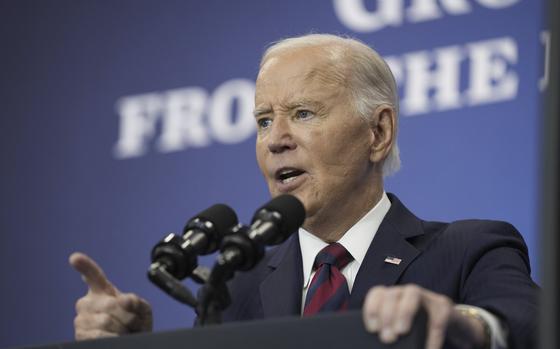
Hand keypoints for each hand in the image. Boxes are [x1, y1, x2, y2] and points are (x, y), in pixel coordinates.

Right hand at [69, 252, 152, 339]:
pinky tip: (115, 339)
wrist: (133, 343)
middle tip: (131, 324)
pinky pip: (99, 335)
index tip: (75, 258)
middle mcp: (87, 302)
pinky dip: (113, 339)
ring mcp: (81, 319)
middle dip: (127, 316)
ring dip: (121, 329)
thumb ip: (136, 301)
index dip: (84, 266)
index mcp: (102, 290)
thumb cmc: (136, 326)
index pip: (93, 275)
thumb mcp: (143, 310)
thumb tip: (123, 299)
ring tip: (123, 332)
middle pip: (110, 304)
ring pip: (105, 321)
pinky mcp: (80, 336)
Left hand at [362, 284, 487, 348]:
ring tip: (401, 332)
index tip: (372, 329)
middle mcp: (408, 293)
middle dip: (387, 314)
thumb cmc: (422, 330)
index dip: (371, 308)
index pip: (377, 294)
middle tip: (387, 337)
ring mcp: (427, 297)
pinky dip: (433, 334)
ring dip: (404, 311)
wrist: (453, 329)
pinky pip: (438, 316)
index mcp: (394, 298)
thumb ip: (391, 331)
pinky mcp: (445, 307)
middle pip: (392, 293)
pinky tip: (429, 348)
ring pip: (413, 293)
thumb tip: (383, 340)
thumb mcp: (403, 329)